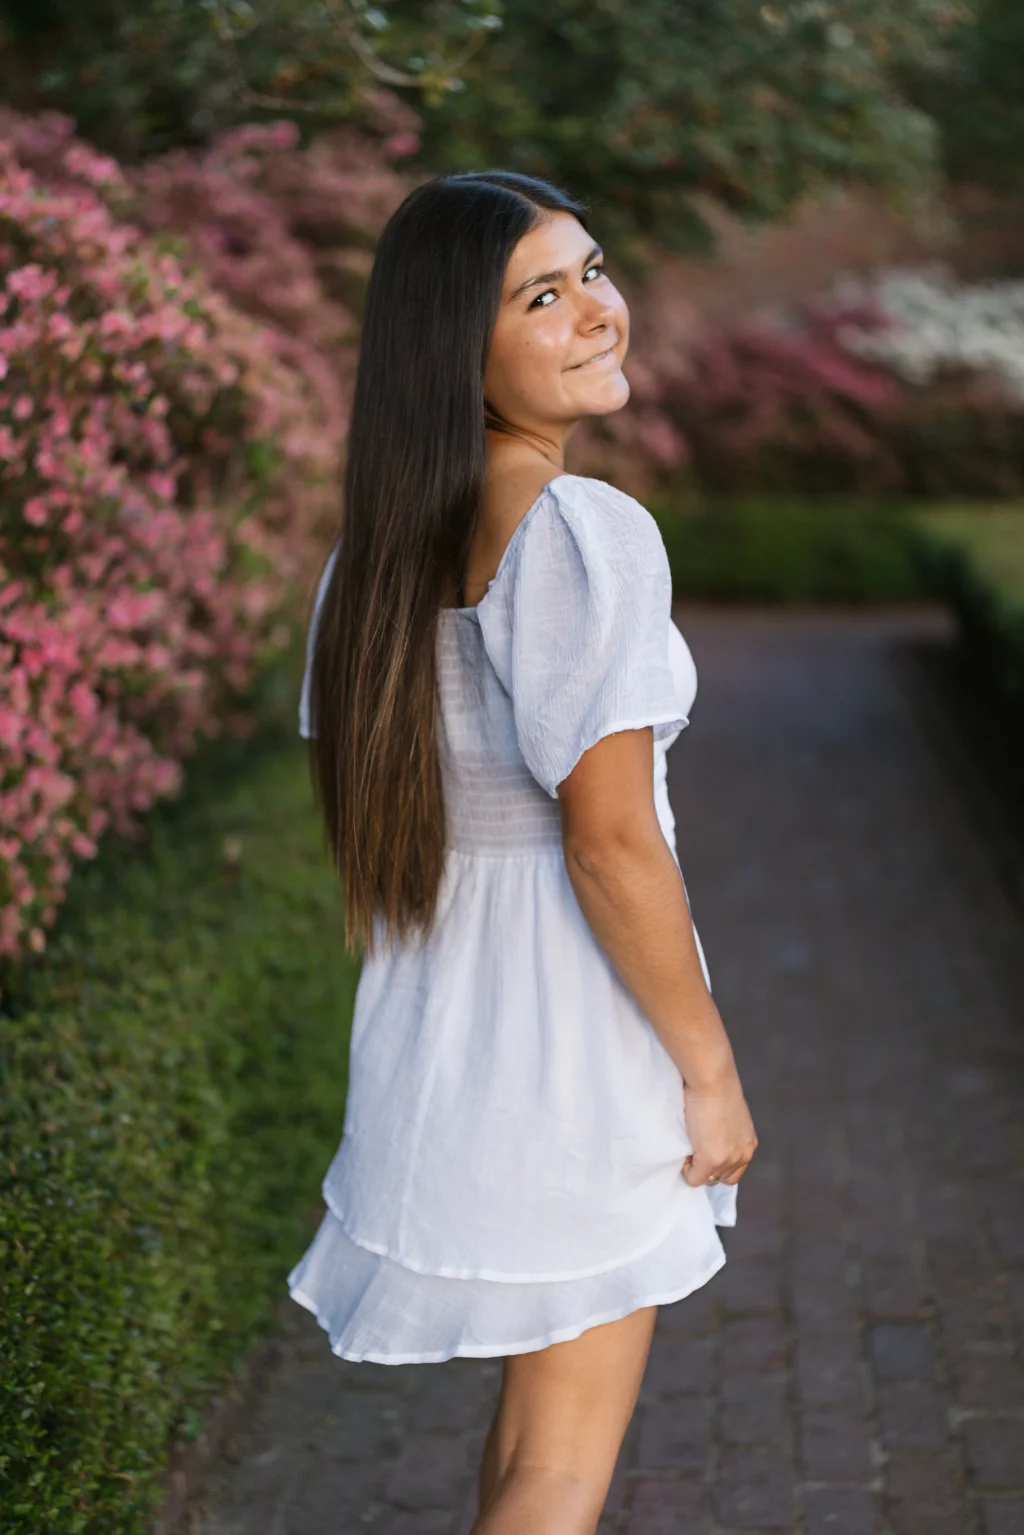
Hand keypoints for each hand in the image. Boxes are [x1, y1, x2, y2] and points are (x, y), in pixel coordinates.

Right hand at [681, 1071, 756, 1187]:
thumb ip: (727, 1134)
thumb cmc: (716, 1088)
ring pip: (707, 1179)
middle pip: (722, 1178)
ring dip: (696, 1167)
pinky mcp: (711, 1161)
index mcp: (748, 1144)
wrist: (712, 1081)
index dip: (717, 1162)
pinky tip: (685, 1146)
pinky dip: (685, 1168)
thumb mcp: (730, 1116)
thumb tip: (710, 1140)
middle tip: (695, 1146)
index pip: (734, 1170)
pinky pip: (693, 1178)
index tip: (704, 1147)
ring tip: (690, 1144)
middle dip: (707, 1167)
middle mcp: (743, 1155)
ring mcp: (728, 1160)